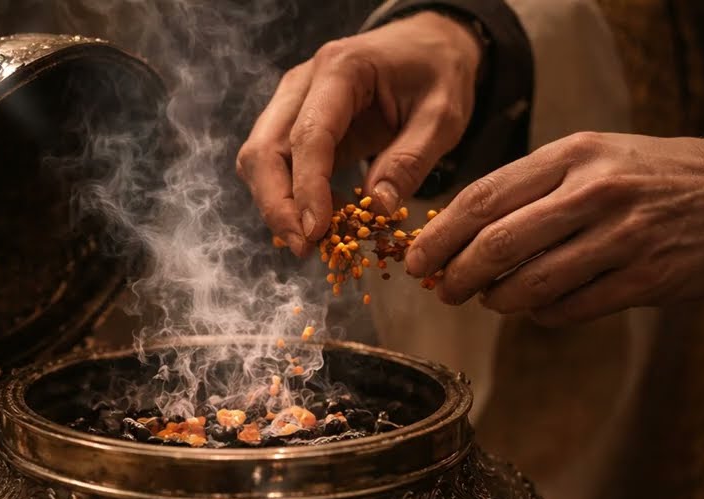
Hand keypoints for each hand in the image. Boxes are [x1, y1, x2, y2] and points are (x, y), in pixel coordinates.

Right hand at [236, 11, 482, 256]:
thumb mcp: (443, 116)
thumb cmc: (438, 74)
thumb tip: (376, 209)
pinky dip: (289, 197)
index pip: (308, 135)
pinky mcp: (296, 123)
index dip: (307, 189)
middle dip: (277, 205)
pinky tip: (318, 222)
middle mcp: (304, 82)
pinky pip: (277, 165)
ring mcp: (294, 101)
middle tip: (305, 248)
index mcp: (341, 70)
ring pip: (261, 160)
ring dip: (277, 205)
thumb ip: (411, 160)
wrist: (430, 46)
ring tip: (312, 242)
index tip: (316, 232)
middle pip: (264, 149)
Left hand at [404, 133, 703, 324]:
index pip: (485, 196)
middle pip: (499, 244)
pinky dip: (543, 314)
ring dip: (498, 301)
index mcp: (574, 154)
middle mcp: (596, 192)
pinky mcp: (646, 280)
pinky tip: (540, 306)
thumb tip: (458, 235)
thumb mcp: (593, 158)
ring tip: (492, 300)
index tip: (417, 259)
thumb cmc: (649, 178)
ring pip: (531, 284)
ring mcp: (623, 237)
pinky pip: (570, 309)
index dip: (442, 235)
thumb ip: (531, 190)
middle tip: (445, 291)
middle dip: (459, 276)